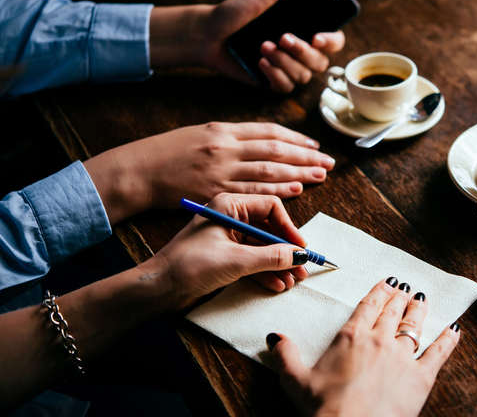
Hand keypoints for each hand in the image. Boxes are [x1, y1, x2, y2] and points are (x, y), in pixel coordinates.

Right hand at [84, 122, 334, 223]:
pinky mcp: (216, 193)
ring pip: (270, 171)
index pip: (269, 132)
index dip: (296, 138)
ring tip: (320, 175)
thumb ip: (231, 138)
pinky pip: (253, 193)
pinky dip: (276, 191)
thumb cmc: (167, 152)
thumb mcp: (200, 134)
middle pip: (276, 151)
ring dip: (299, 173)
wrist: (137, 171)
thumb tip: (261, 144)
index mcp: (223, 129)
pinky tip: (295, 191)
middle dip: (306, 156)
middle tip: (328, 162)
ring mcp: (222, 170)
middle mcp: (226, 147)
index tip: (314, 145)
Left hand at [149, 0, 345, 92]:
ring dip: (283, 61)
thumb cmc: (236, 12)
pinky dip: (274, 75)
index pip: (333, 40)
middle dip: (302, 52)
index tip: (317, 37)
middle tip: (282, 37)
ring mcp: (287, 67)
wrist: (208, 35)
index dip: (331, 41)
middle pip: (320, 62)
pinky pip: (286, 87)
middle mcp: (299, 50)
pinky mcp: (272, 81)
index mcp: (303, 28)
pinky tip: (260, 63)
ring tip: (262, 47)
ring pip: (303, 76)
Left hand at [149, 193, 309, 309]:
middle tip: (302, 268)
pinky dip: (264, 272)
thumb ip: (271, 257)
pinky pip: (252, 259)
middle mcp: (230, 217)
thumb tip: (299, 255)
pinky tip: (276, 284)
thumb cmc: (189, 265)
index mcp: (229, 205)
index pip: (271, 207)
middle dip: (286, 250)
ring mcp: (227, 237)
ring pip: (262, 247)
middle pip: (269, 229)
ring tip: (291, 281)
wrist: (158, 288)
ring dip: (278, 264)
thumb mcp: (236, 260)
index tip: (300, 249)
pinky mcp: (224, 255)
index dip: (289, 228)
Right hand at [268, 278, 460, 416]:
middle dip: (399, 297)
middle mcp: (380, 340)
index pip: (368, 305)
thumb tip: (275, 337)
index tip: (386, 282)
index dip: (378, 291)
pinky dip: (448, 339)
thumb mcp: (295, 381)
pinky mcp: (422, 377)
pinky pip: (439, 352)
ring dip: (419, 310)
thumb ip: (285, 355)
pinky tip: (454, 329)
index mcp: (351, 337)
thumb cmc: (324, 409)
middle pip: (393, 311)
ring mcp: (403, 357)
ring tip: (423, 299)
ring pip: (414, 325)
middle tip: (405, 287)